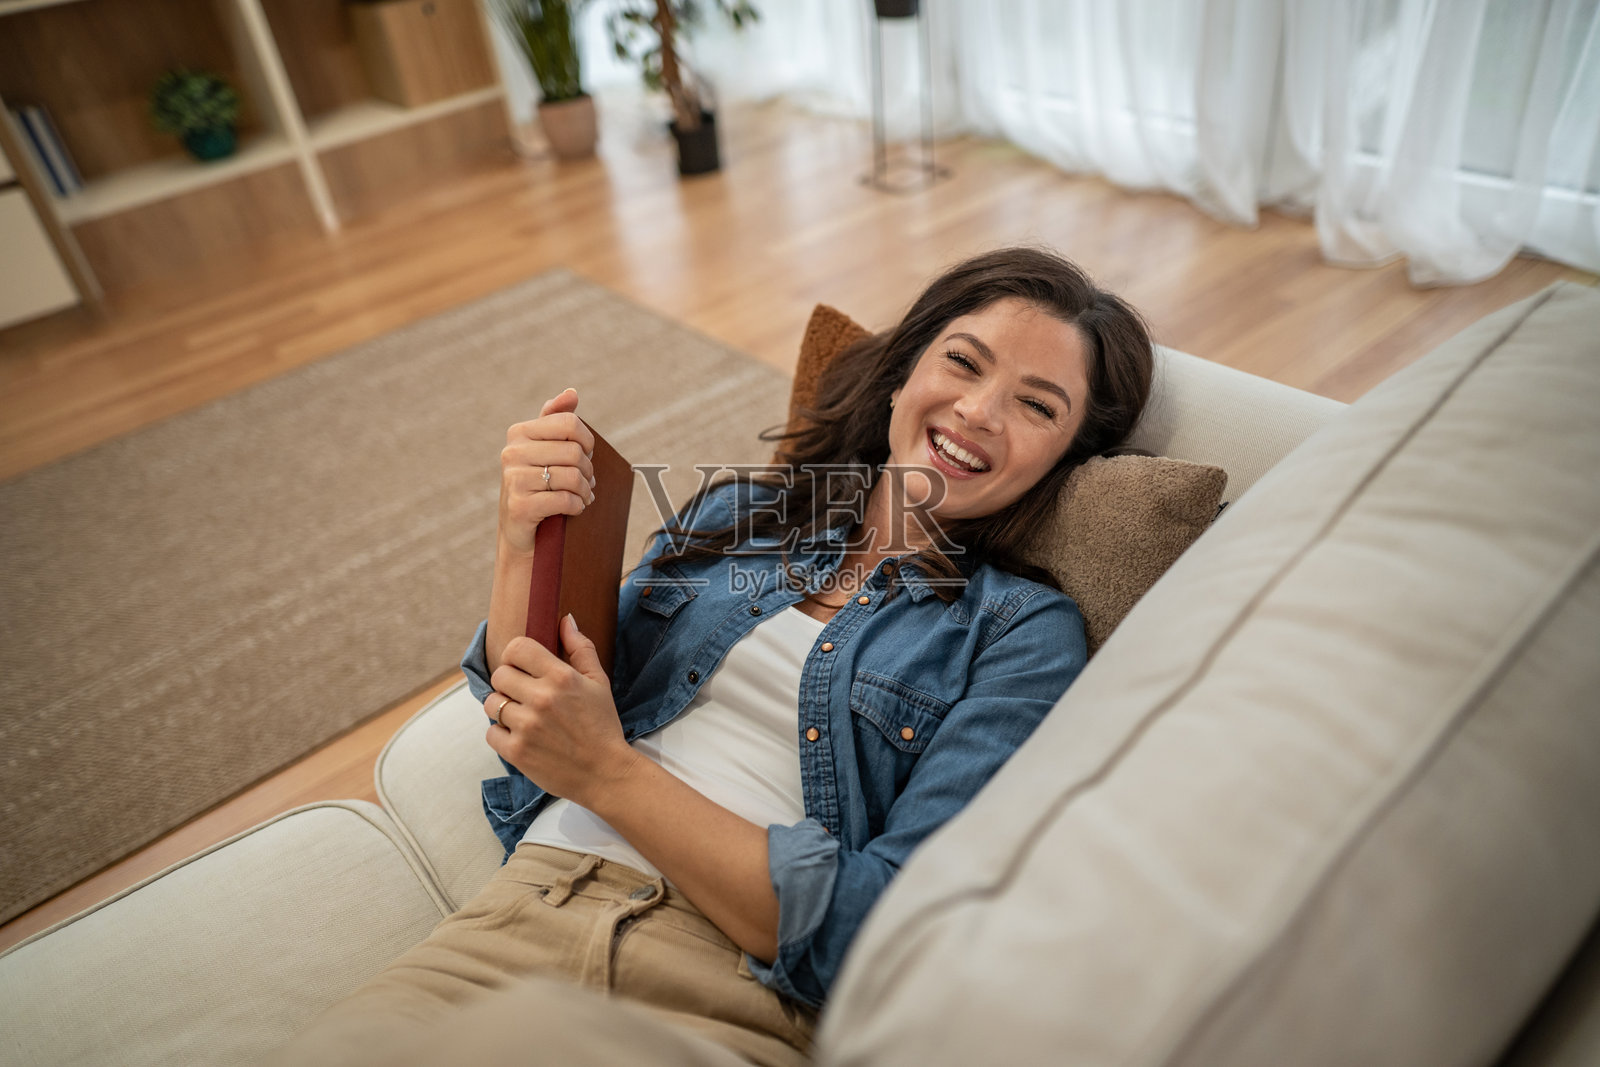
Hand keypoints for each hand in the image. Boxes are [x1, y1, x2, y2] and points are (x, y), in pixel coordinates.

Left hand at [485, 614, 638, 806]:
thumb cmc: (602, 725)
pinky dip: (501, 735)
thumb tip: (565, 620)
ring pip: (491, 704)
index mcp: (561, 677)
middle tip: (523, 695)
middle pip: (499, 675)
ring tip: (522, 717)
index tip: (522, 668)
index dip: (516, 656)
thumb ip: (580, 648)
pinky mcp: (517, 752)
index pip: (517, 648)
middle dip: (508, 683)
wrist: (606, 773)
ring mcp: (527, 726)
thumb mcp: (599, 682)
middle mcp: (541, 699)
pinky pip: (490, 733)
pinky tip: (521, 737)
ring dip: (502, 709)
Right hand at [499, 388, 597, 557]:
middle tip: (586, 482)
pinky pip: (564, 500)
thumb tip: (572, 393)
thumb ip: (557, 419)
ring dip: (585, 491)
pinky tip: (574, 509)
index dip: (587, 442)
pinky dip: (577, 506)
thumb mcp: (546, 450)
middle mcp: (512, 453)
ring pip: (572, 477)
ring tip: (583, 496)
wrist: (521, 531)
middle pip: (574, 452)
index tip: (585, 456)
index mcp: (519, 433)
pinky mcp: (519, 506)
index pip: (570, 424)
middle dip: (588, 470)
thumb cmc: (538, 486)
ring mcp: (513, 480)